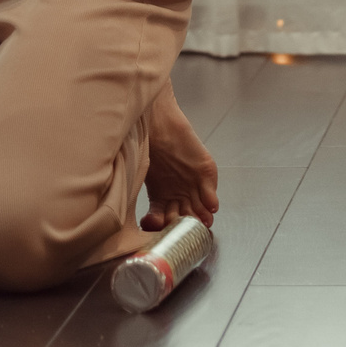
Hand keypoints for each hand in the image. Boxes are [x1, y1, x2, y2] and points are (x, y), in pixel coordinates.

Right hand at [140, 81, 219, 232]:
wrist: (156, 120)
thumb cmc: (143, 144)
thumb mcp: (136, 172)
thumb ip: (135, 190)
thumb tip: (134, 215)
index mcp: (161, 198)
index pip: (163, 220)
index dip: (161, 226)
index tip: (156, 225)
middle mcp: (178, 195)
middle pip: (182, 218)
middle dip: (181, 224)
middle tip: (176, 224)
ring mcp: (193, 185)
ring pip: (198, 210)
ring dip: (198, 217)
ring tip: (196, 220)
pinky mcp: (206, 173)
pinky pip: (211, 193)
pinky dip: (211, 201)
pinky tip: (208, 206)